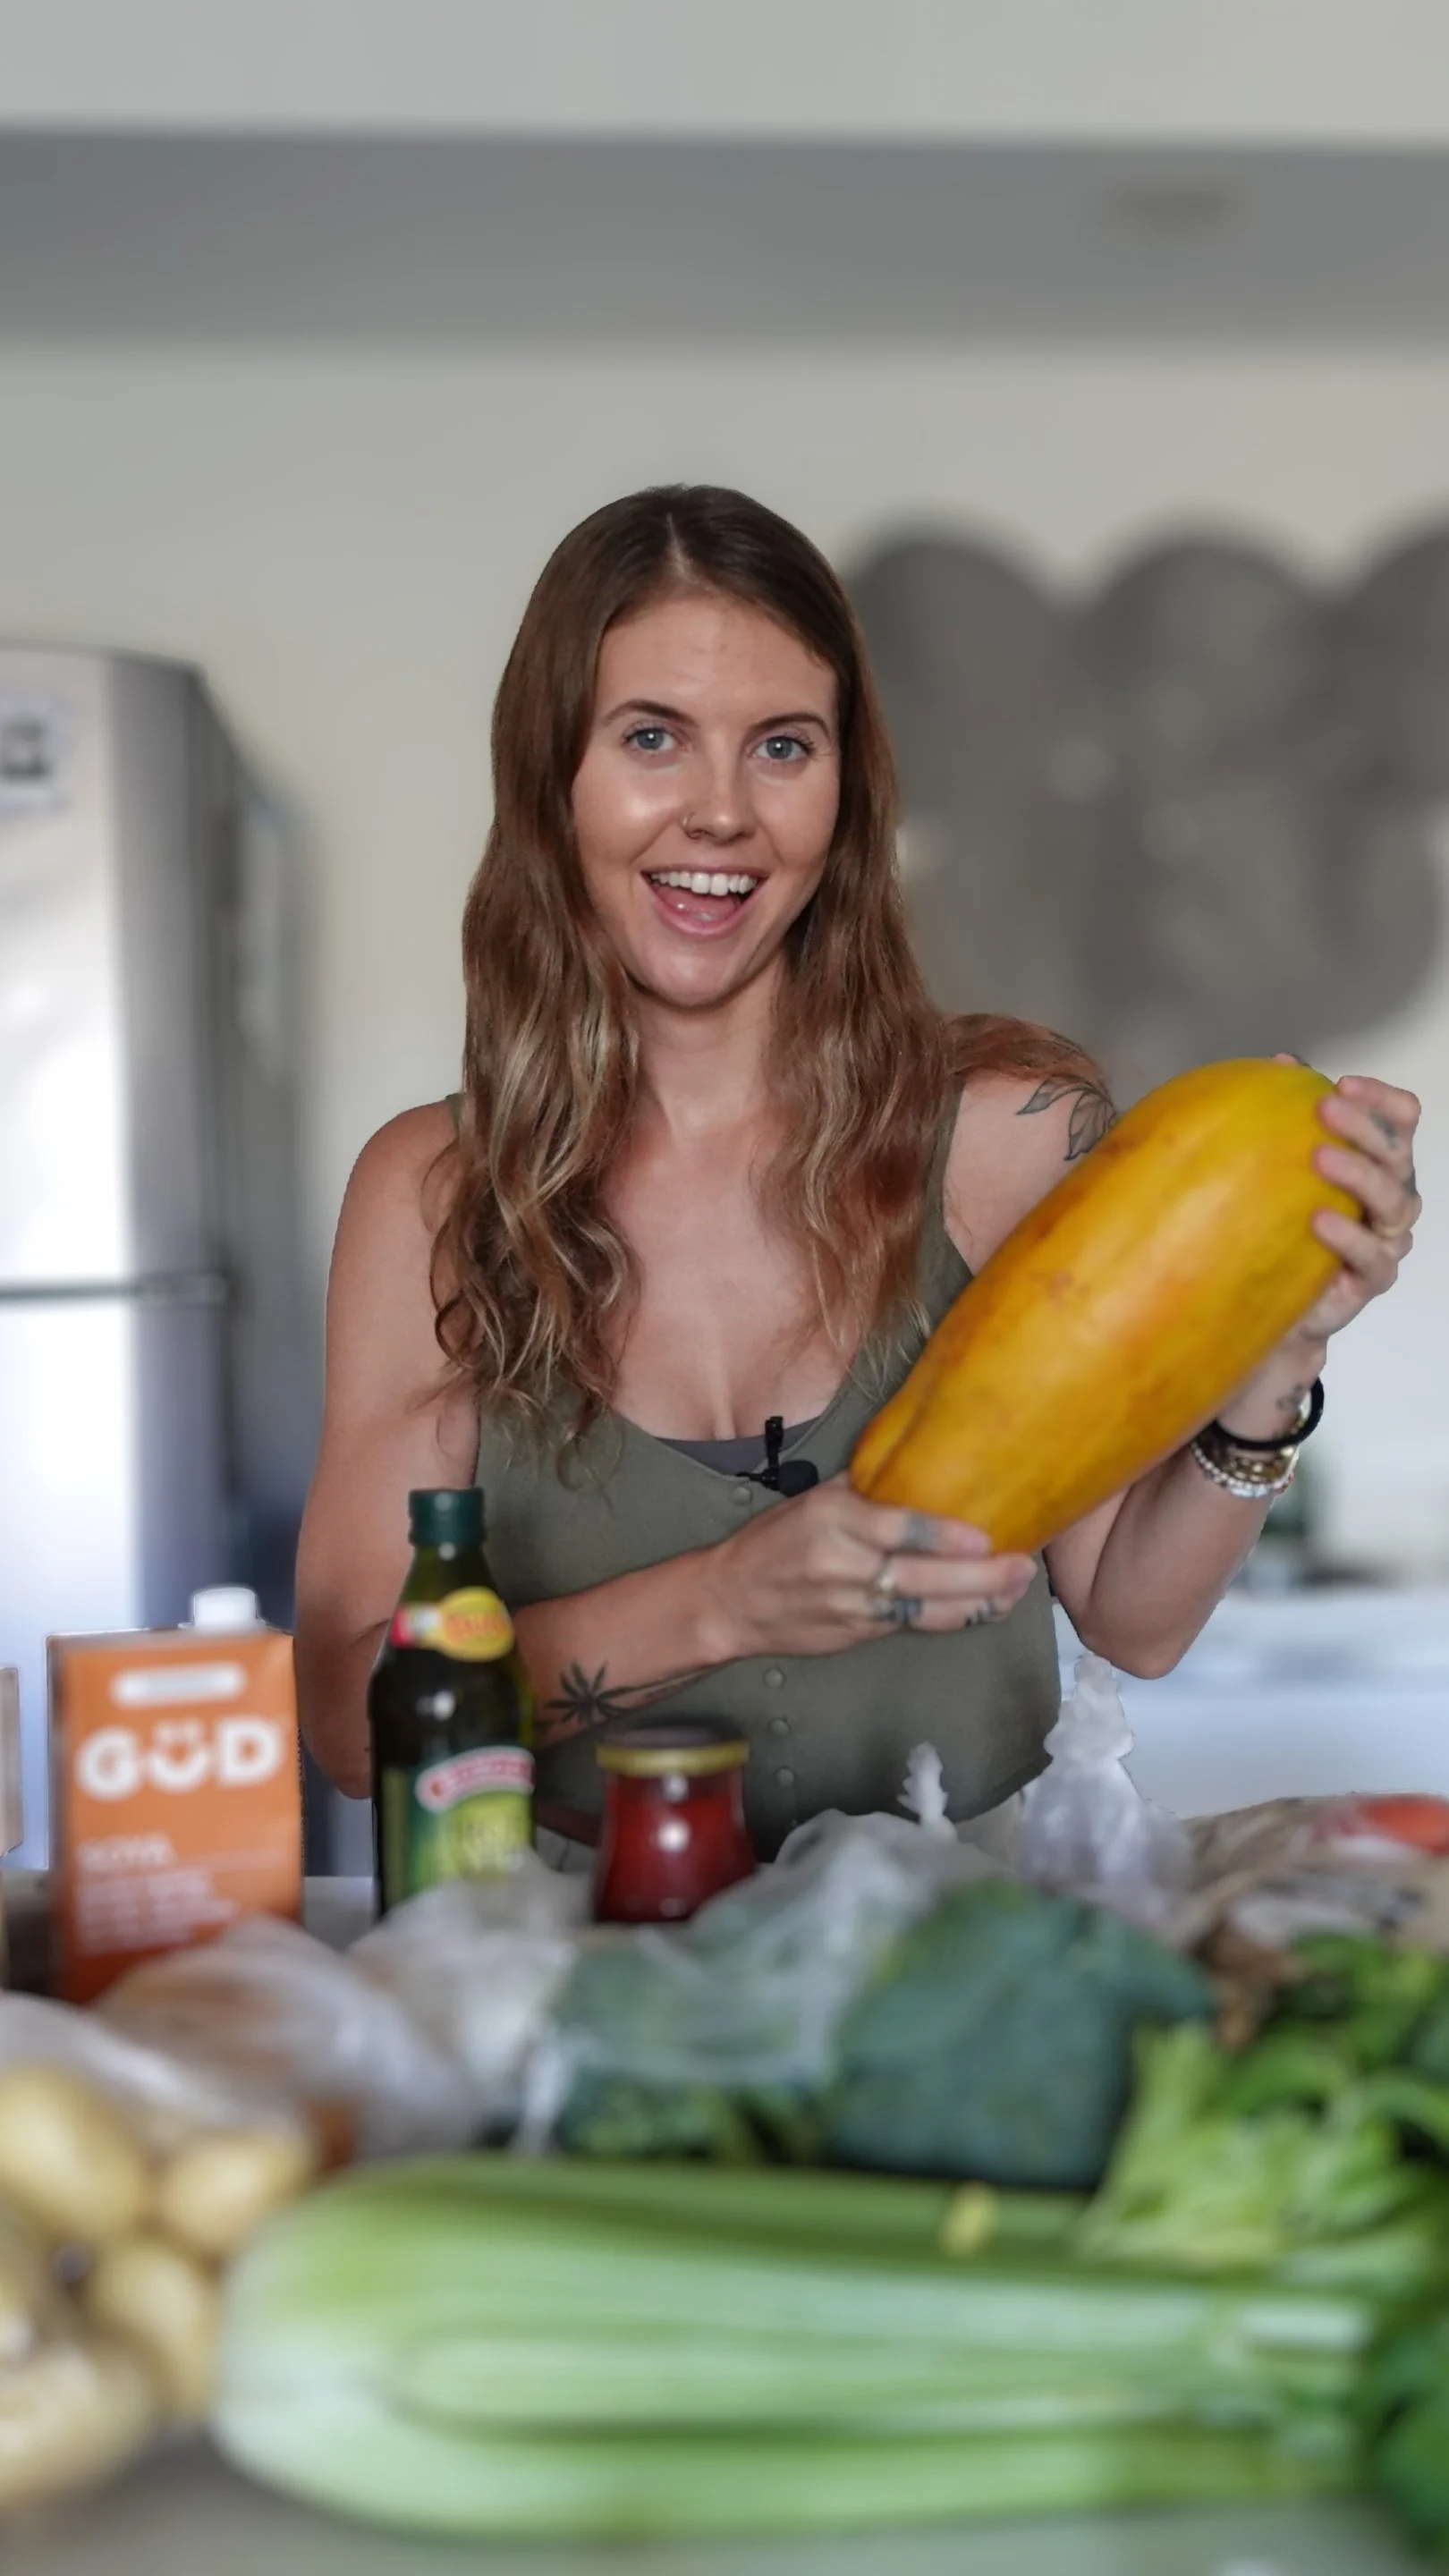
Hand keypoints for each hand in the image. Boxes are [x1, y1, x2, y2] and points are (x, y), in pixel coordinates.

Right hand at [701, 1475, 1036, 1661]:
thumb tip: (924, 1459)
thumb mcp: (813, 1500)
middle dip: (978, 1578)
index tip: (985, 1537)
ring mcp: (851, 1607)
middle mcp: (842, 1566)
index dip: (942, 1536)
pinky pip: (913, 1626)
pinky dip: (953, 1618)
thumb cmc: (775, 1541)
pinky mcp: (857, 1635)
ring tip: (1015, 1589)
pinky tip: (984, 1607)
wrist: (730, 1601)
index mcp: (830, 1520)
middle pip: (920, 1578)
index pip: (893, 1528)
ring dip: (976, 1604)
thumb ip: (865, 1487)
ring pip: (924, 1612)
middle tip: (1022, 1567)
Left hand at [1298, 1072, 1420, 1340]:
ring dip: (1360, 1173)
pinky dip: (1349, 1235)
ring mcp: (1387, 1238)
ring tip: (1320, 1157)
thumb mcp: (1283, 1170)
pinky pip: (1373, 1255)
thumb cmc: (1286, 1231)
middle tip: (1326, 1107)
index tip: (1344, 1083)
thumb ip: (1288, 1118)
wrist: (1277, 1305)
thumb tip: (1280, 1063)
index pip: (1402, 1120)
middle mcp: (1391, 1197)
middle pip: (1397, 1154)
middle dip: (1365, 1126)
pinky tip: (1318, 1220)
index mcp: (1378, 1163)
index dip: (1382, 1098)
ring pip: (1394, 1201)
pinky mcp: (1373, 1277)